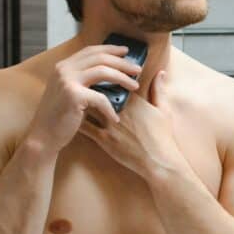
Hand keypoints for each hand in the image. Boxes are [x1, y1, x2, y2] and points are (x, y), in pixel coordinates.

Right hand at [26, 45, 141, 154]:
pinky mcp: (73, 96)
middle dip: (122, 62)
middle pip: (100, 58)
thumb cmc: (60, 117)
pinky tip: (115, 119)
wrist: (43, 136)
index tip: (126, 51)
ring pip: (103, 72)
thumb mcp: (69, 92)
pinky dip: (111, 109)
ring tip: (135, 86)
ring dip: (123, 78)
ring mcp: (67, 81)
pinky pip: (101, 98)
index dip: (110, 49)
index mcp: (63, 66)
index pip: (90, 50)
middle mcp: (64, 69)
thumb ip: (83, 79)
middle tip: (137, 69)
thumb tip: (110, 72)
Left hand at [77, 69, 192, 181]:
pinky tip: (70, 117)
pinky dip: (76, 120)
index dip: (104, 76)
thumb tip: (161, 72)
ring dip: (80, 102)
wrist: (158, 161)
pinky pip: (84, 127)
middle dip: (88, 86)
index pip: (113, 81)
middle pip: (96, 91)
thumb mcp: (164, 110)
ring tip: (72, 98)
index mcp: (132, 100)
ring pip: (87, 106)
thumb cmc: (163, 136)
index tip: (98, 74)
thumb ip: (159, 89)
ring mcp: (110, 125)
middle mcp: (118, 110)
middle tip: (81, 83)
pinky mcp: (104, 139)